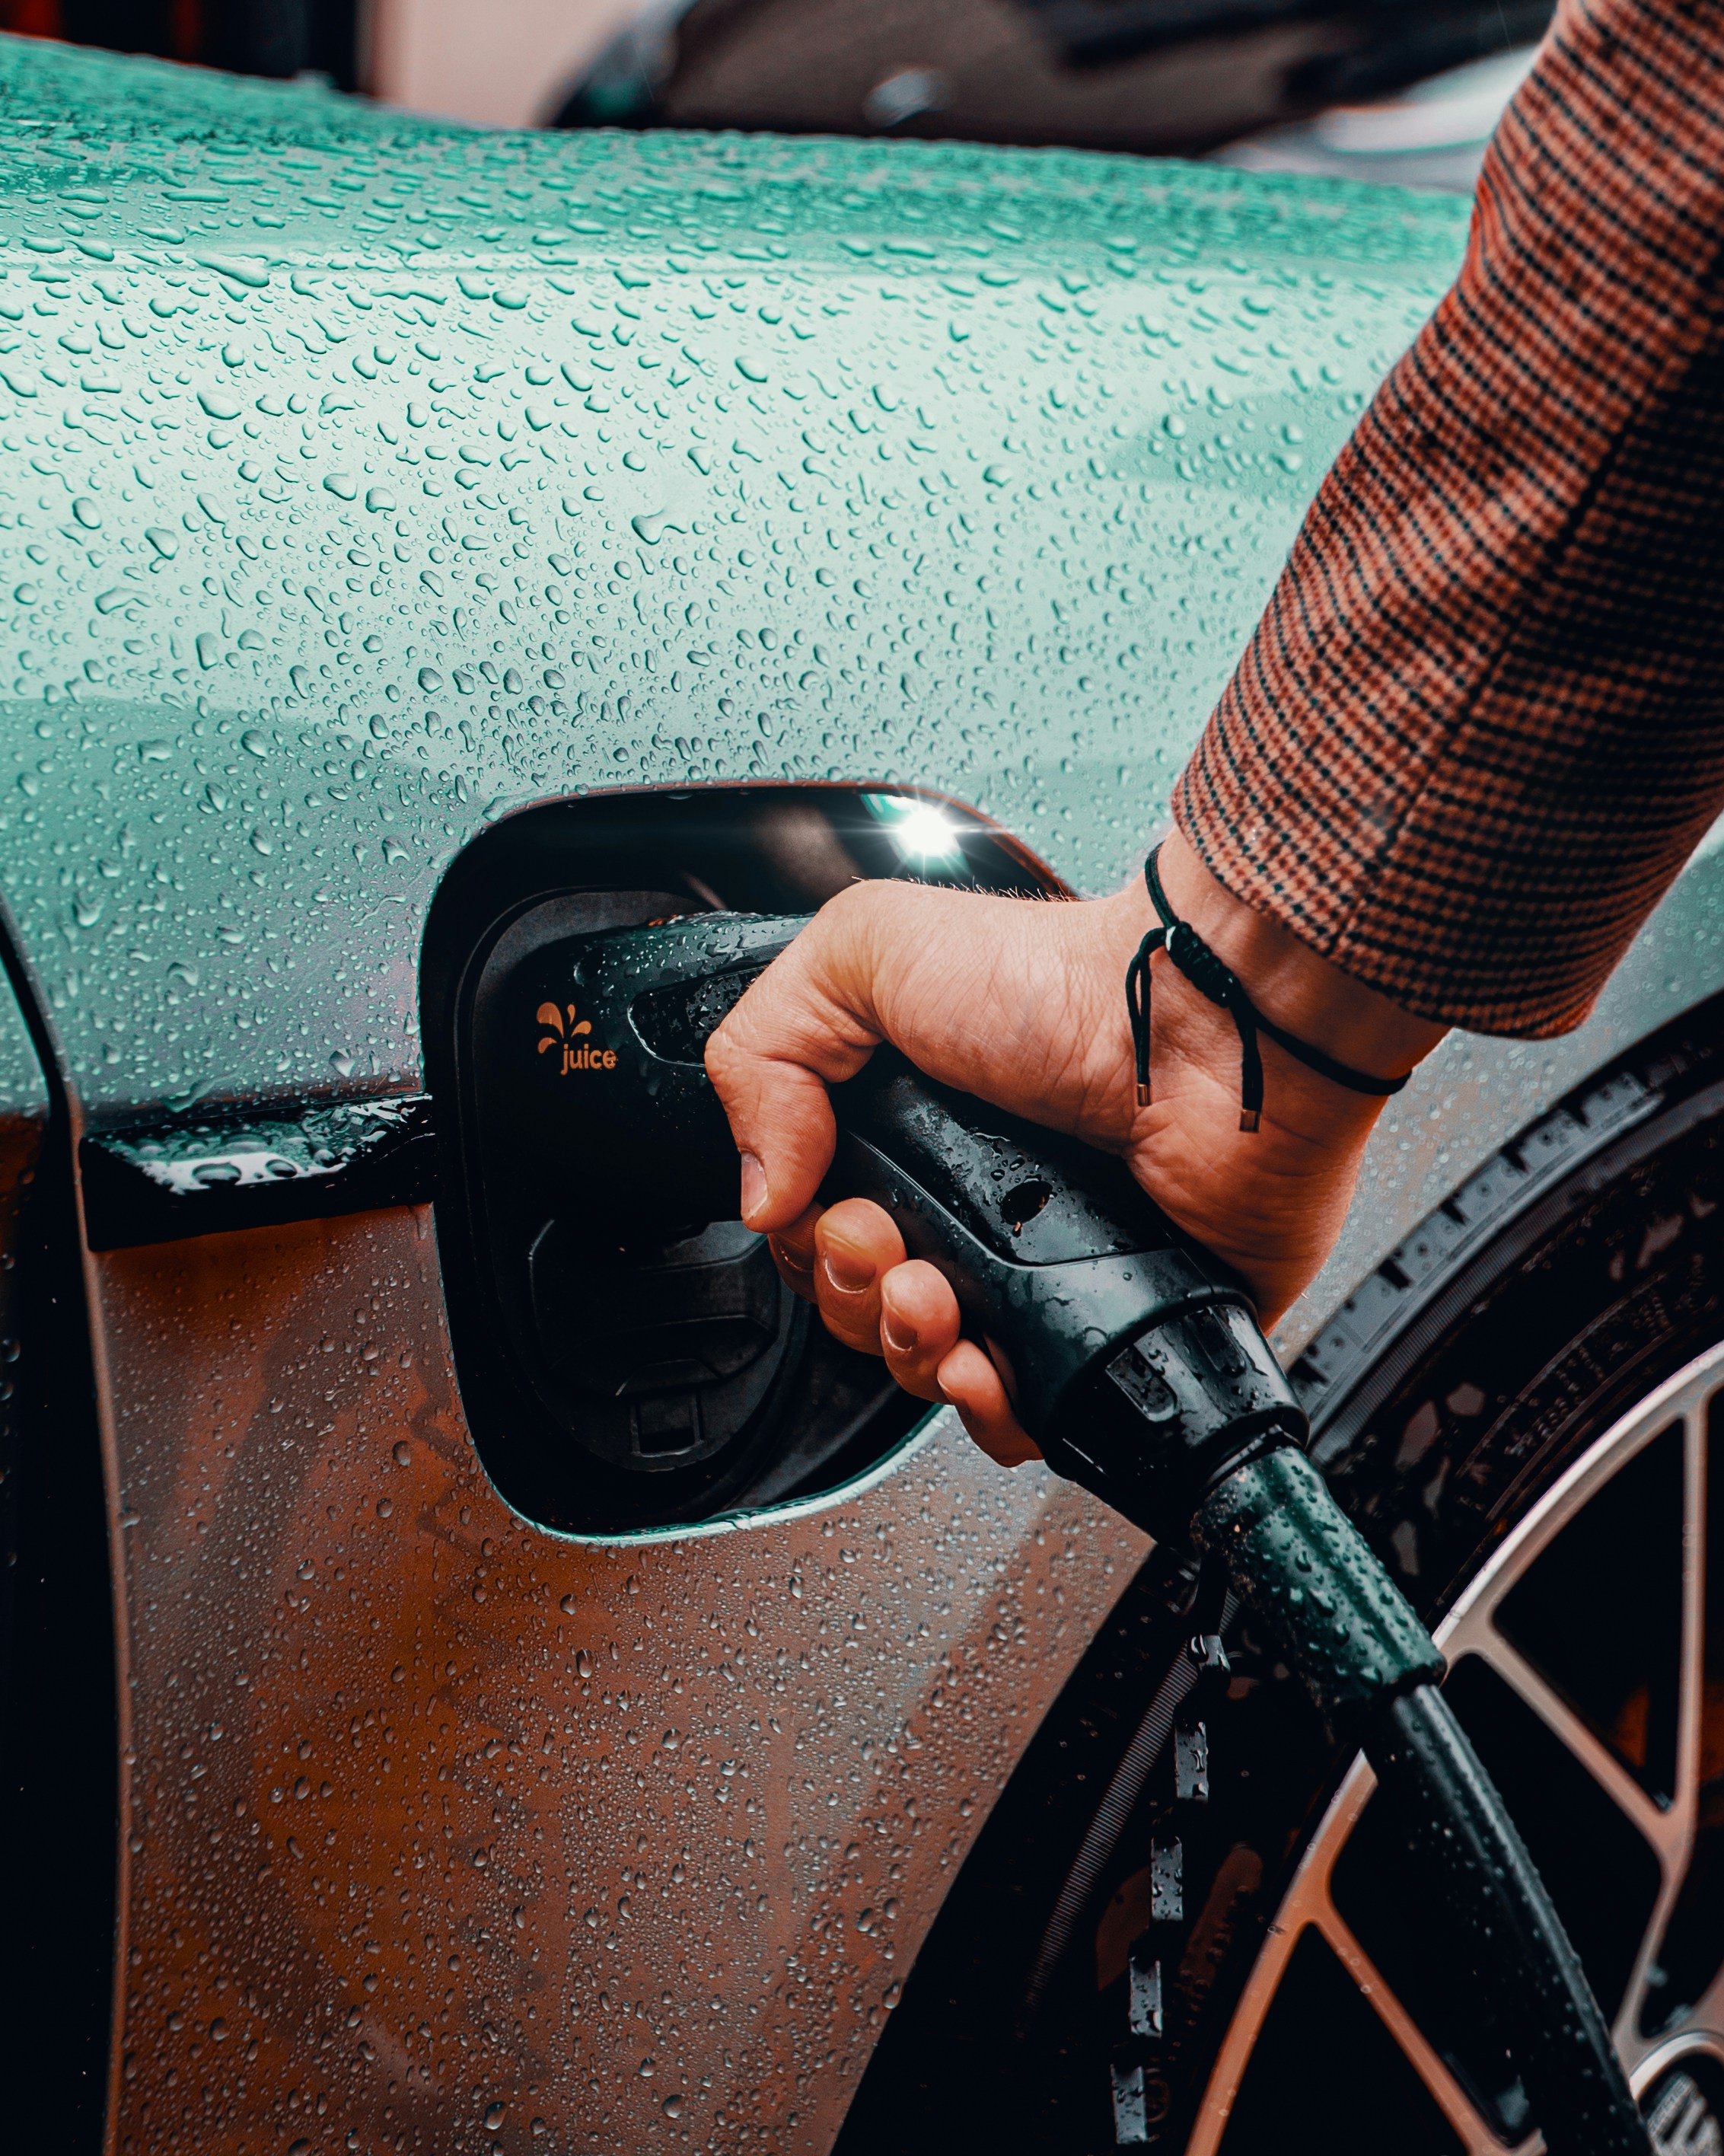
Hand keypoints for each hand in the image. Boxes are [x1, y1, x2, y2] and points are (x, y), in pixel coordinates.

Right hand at [704, 828, 1445, 1466]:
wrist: (1202, 1030)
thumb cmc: (1063, 979)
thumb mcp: (864, 953)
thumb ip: (763, 1051)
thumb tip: (755, 1190)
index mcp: (910, 1129)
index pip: (815, 1228)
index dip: (807, 1241)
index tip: (835, 1210)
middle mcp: (973, 1202)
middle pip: (863, 1309)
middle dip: (854, 1296)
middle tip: (890, 1247)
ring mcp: (1044, 1269)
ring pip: (932, 1369)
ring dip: (909, 1352)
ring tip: (939, 1301)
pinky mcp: (1113, 1323)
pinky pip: (1032, 1414)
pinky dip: (991, 1412)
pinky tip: (985, 1368)